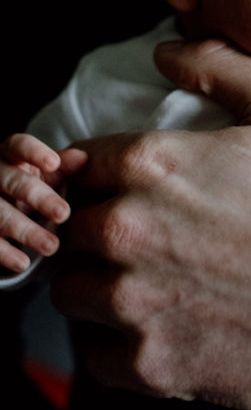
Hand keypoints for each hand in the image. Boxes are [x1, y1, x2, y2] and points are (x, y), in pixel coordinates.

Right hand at [0, 133, 85, 270]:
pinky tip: (23, 263)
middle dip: (38, 197)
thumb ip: (63, 168)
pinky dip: (4, 253)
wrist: (3, 214)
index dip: (33, 152)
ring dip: (25, 230)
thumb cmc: (29, 189)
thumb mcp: (45, 176)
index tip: (54, 163)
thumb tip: (83, 159)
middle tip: (64, 214)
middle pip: (12, 181)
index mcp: (9, 156)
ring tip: (52, 246)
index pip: (17, 145)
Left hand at [52, 39, 250, 409]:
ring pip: (69, 292)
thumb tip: (165, 51)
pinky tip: (158, 330)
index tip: (132, 188)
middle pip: (69, 227)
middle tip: (150, 238)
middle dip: (98, 227)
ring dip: (98, 285)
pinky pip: (93, 359)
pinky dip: (113, 346)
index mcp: (152, 164)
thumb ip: (219, 65)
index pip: (79, 163)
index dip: (103, 173)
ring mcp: (135, 303)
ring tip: (148, 285)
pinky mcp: (153, 366)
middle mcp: (127, 231)